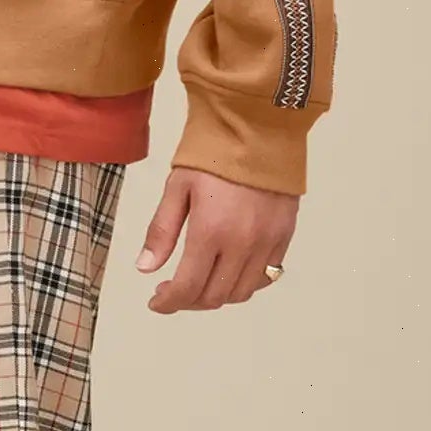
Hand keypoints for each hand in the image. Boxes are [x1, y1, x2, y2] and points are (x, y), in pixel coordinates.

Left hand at [132, 164, 297, 312]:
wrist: (258, 127)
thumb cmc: (213, 153)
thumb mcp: (177, 188)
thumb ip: (162, 231)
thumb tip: (146, 269)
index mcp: (211, 232)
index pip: (188, 288)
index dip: (168, 303)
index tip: (156, 302)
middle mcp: (242, 244)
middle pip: (215, 297)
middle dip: (189, 301)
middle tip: (173, 290)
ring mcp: (267, 242)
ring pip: (241, 293)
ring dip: (217, 295)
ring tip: (200, 281)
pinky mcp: (284, 236)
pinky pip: (266, 276)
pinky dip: (245, 283)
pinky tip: (229, 271)